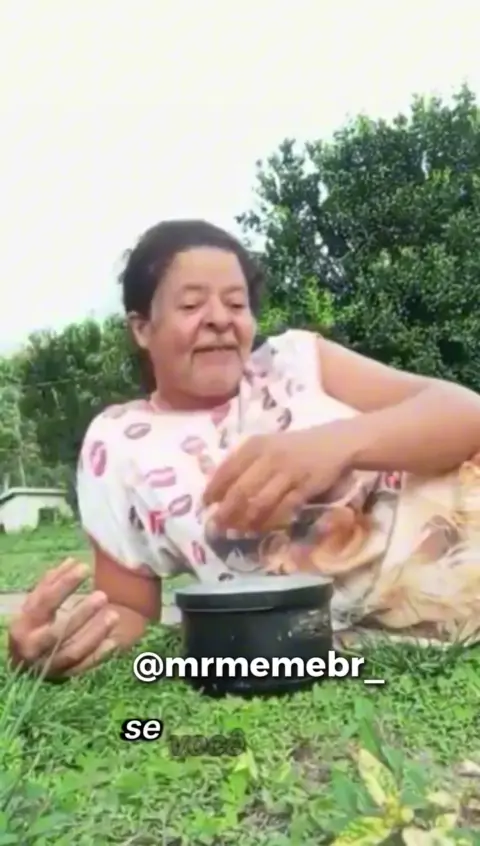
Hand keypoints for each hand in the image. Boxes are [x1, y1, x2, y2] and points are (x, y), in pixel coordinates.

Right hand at [8, 558, 118, 679]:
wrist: (22, 663)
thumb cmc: (33, 626)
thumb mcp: (35, 604)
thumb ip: (52, 582)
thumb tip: (73, 561)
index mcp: (24, 624)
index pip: (45, 603)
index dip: (64, 584)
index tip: (85, 568)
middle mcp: (34, 647)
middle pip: (58, 632)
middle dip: (82, 614)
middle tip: (103, 596)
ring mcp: (49, 665)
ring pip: (74, 651)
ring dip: (95, 634)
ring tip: (113, 615)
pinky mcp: (64, 677)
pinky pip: (84, 667)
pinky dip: (99, 655)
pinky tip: (113, 641)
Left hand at [203, 423, 351, 532]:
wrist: (334, 443)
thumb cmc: (294, 446)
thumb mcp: (267, 445)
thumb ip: (245, 463)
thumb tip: (219, 490)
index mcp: (255, 445)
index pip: (227, 470)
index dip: (213, 490)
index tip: (205, 505)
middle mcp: (269, 458)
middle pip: (241, 491)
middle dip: (226, 511)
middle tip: (216, 526)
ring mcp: (288, 473)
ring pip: (260, 503)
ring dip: (245, 520)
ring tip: (236, 531)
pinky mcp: (305, 487)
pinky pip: (282, 509)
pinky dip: (269, 522)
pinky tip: (259, 529)